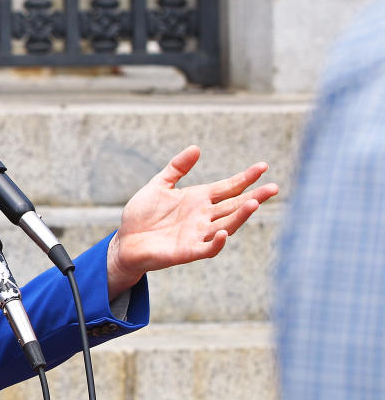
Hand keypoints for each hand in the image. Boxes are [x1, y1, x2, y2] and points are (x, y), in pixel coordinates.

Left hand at [106, 145, 278, 298]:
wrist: (126, 241)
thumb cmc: (143, 214)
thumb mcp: (159, 185)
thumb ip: (177, 168)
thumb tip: (196, 148)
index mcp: (198, 199)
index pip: (228, 187)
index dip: (245, 178)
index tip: (263, 167)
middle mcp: (203, 217)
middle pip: (234, 206)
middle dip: (254, 197)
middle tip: (274, 188)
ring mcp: (198, 234)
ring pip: (227, 225)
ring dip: (241, 216)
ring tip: (255, 203)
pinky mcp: (188, 251)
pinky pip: (208, 248)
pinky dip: (218, 242)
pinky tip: (224, 232)